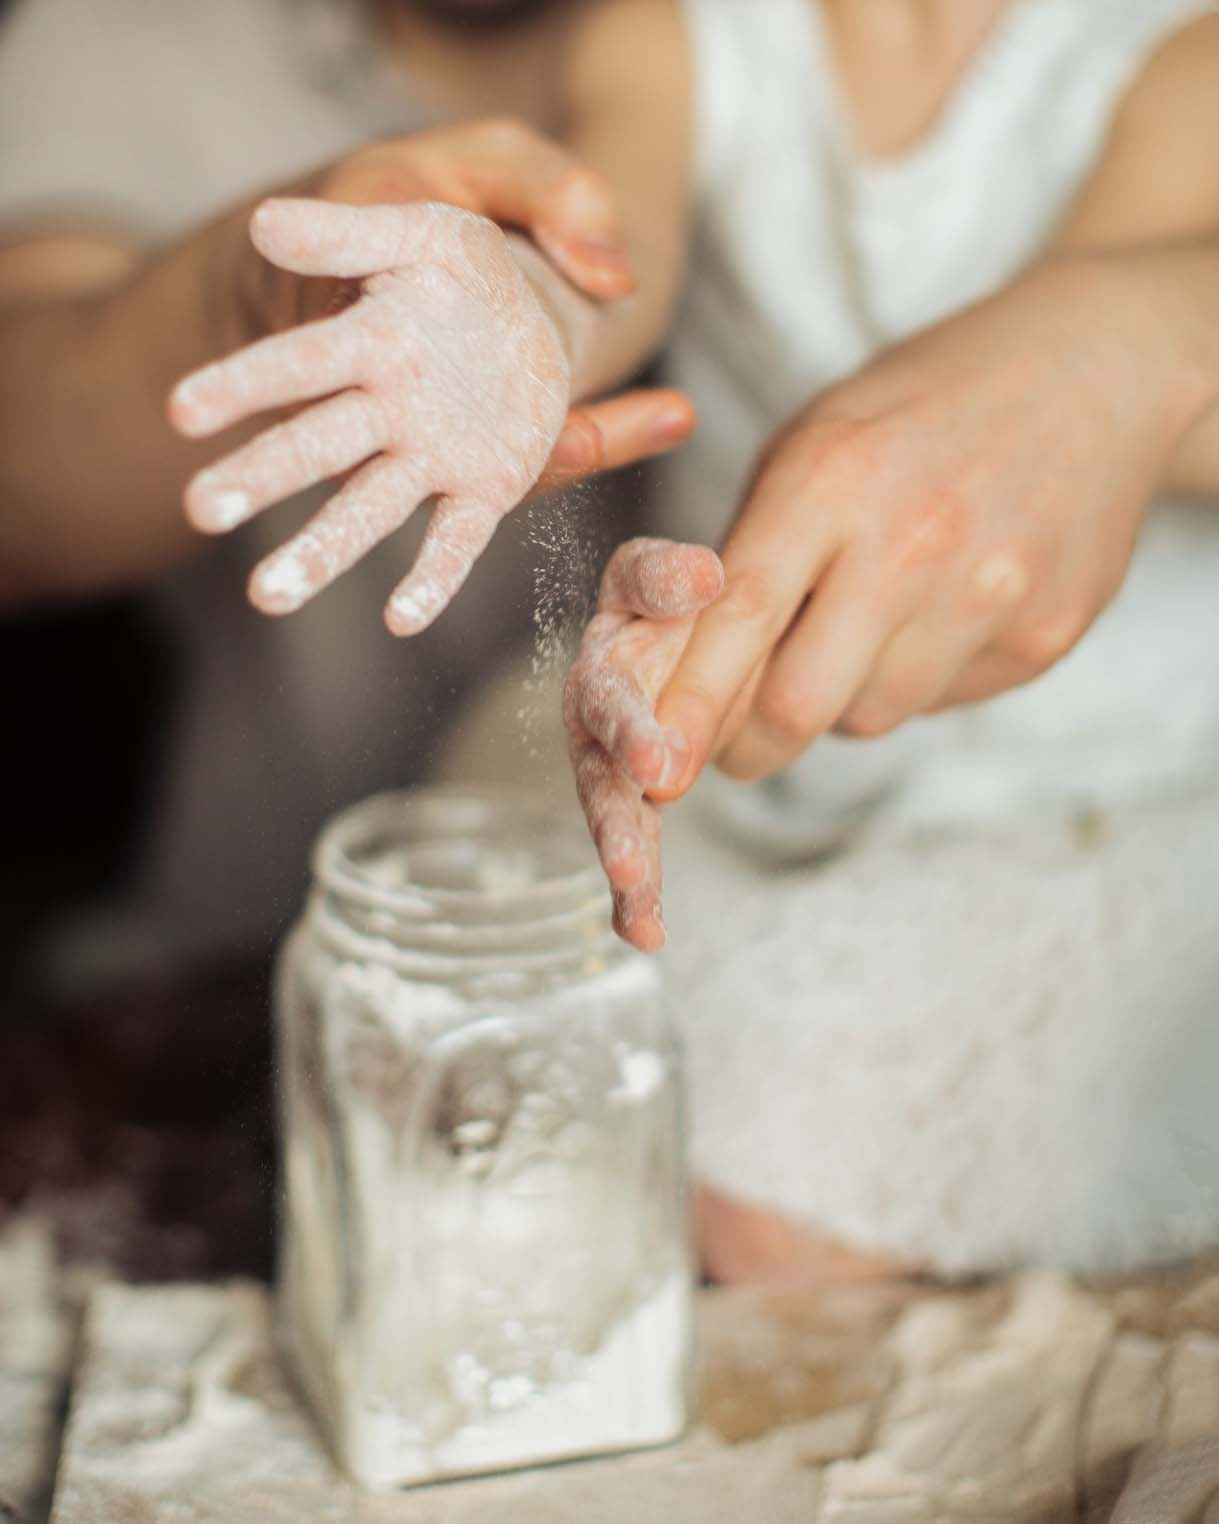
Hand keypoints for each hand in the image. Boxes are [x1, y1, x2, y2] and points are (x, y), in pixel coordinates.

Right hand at [169, 122, 693, 631]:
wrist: (529, 295)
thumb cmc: (470, 247)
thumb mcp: (444, 199)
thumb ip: (360, 224)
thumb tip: (266, 220)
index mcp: (374, 331)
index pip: (296, 358)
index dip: (243, 381)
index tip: (181, 411)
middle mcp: (389, 403)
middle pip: (314, 443)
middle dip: (260, 474)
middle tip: (200, 509)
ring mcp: (430, 453)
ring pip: (366, 506)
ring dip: (321, 548)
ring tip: (270, 598)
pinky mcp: (480, 488)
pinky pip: (452, 539)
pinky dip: (432, 576)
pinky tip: (401, 620)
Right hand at [564, 537, 723, 949]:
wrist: (667, 621)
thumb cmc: (663, 597)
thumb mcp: (660, 575)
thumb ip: (666, 576)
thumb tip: (703, 574)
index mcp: (604, 662)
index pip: (612, 692)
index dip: (631, 727)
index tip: (658, 766)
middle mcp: (595, 720)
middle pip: (601, 772)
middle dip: (616, 818)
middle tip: (634, 861)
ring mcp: (611, 765)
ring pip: (614, 817)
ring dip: (625, 861)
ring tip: (640, 911)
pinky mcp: (632, 800)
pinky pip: (635, 847)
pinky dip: (637, 895)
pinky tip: (646, 935)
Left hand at [649, 254, 1202, 786]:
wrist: (1094, 372)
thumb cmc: (920, 411)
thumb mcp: (813, 442)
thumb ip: (751, 554)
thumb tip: (689, 674)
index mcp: (835, 477)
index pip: (743, 615)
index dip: (692, 705)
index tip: (656, 772)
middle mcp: (915, 541)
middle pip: (802, 703)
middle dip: (749, 743)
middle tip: (734, 740)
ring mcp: (992, 593)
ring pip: (870, 716)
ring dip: (839, 698)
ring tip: (866, 622)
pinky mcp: (1048, 634)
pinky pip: (939, 702)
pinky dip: (913, 680)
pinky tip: (938, 611)